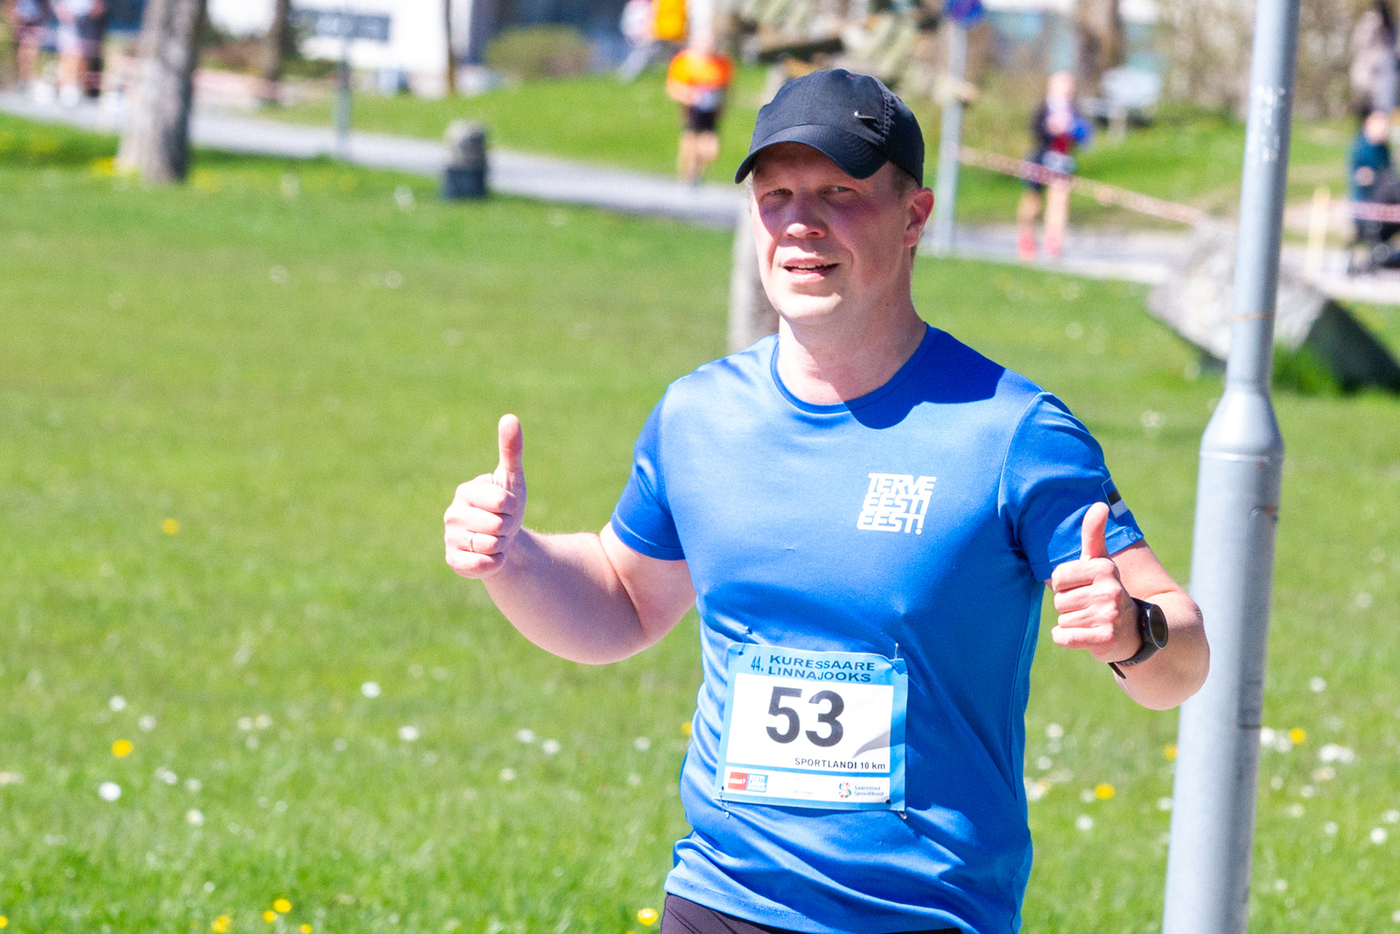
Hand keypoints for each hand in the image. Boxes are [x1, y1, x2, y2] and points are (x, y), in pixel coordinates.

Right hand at [444, 414, 525, 578]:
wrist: (504, 540)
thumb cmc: (507, 506)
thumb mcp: (512, 479)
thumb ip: (511, 449)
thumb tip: (510, 417)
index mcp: (466, 491)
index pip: (503, 501)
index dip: (513, 507)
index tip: (507, 507)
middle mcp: (452, 514)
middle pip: (498, 525)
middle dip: (509, 527)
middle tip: (502, 525)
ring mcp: (450, 538)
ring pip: (491, 545)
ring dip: (502, 545)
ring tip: (495, 539)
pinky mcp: (453, 560)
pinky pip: (482, 565)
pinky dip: (495, 562)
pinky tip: (492, 556)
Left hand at [1049, 502, 1139, 663]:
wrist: (1134, 631)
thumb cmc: (1107, 592)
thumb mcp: (1101, 562)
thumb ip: (1094, 535)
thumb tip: (1099, 504)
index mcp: (1104, 569)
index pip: (1058, 577)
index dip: (1066, 586)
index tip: (1085, 589)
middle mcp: (1109, 590)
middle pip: (1059, 600)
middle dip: (1069, 607)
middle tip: (1090, 608)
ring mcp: (1109, 615)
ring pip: (1062, 620)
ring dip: (1072, 623)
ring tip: (1092, 621)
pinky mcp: (1106, 639)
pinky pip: (1065, 637)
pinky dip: (1066, 638)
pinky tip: (1084, 636)